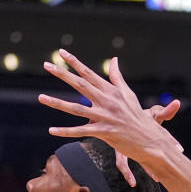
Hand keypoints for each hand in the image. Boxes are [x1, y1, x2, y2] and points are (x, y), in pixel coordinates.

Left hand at [39, 51, 181, 175]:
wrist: (150, 138)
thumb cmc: (138, 117)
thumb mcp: (128, 94)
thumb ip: (117, 77)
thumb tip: (114, 60)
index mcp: (111, 90)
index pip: (89, 73)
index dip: (74, 62)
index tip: (61, 53)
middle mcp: (107, 100)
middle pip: (80, 84)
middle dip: (62, 74)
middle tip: (47, 65)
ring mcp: (105, 116)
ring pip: (76, 108)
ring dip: (56, 103)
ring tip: (40, 97)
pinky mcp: (104, 132)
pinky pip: (80, 131)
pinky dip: (65, 131)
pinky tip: (51, 130)